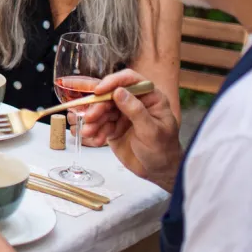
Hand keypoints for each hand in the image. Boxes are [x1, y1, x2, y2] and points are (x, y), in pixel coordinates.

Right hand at [80, 69, 180, 190]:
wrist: (158, 171)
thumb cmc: (163, 150)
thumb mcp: (151, 131)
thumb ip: (136, 111)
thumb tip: (119, 92)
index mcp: (150, 97)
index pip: (130, 80)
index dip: (113, 81)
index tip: (99, 91)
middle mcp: (134, 102)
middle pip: (110, 95)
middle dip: (98, 106)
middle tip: (90, 118)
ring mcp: (123, 114)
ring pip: (102, 110)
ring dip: (93, 121)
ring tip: (88, 133)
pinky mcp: (113, 126)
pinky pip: (99, 124)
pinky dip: (95, 131)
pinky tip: (96, 140)